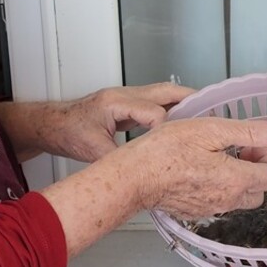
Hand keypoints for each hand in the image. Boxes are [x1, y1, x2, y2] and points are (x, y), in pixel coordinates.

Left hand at [40, 82, 194, 162]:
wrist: (52, 124)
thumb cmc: (67, 132)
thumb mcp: (93, 151)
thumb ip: (119, 161)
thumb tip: (143, 174)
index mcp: (116, 103)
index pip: (154, 112)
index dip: (169, 129)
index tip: (181, 144)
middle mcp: (125, 95)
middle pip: (167, 91)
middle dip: (192, 103)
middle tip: (213, 117)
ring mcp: (128, 97)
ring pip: (164, 95)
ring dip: (184, 106)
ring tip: (206, 121)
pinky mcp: (128, 105)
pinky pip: (157, 103)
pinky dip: (172, 112)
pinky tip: (183, 126)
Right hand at [113, 117, 266, 219]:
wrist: (133, 177)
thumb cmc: (164, 151)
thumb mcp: (208, 130)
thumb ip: (246, 132)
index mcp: (235, 180)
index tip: (250, 143)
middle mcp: (227, 200)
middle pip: (259, 191)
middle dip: (255, 169)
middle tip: (236, 150)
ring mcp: (210, 209)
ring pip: (239, 199)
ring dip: (237, 179)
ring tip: (215, 158)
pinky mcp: (194, 212)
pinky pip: (217, 203)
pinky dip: (217, 188)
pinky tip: (198, 170)